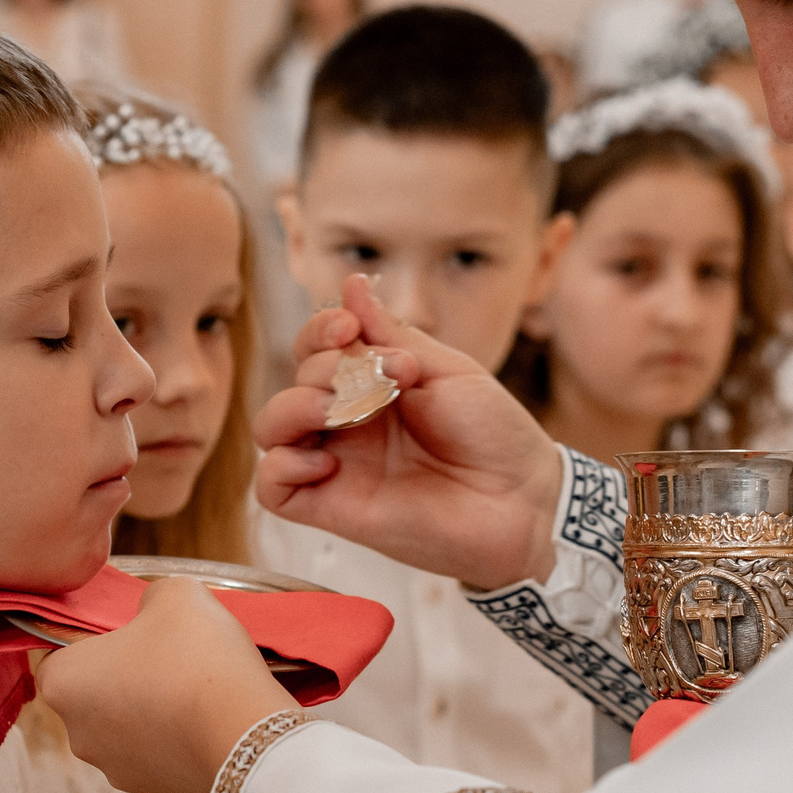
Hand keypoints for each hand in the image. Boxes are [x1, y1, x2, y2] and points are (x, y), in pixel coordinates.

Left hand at [33, 579, 297, 792]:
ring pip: (123, 724)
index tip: (130, 628)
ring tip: (193, 686)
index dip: (93, 634)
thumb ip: (148, 596)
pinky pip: (154, 750)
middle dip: (123, 672)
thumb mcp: (174, 594)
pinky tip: (205, 716)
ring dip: (148, 705)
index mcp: (62, 682)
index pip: (57, 651)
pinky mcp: (150, 789)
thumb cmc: (197, 656)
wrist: (247, 734)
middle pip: (91, 691)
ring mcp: (112, 767)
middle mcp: (76, 733)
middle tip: (167, 652)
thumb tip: (152, 612)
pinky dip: (172, 734)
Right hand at [256, 276, 564, 590]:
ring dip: (293, 408)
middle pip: (294, 381)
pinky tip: (327, 461)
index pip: (315, 348)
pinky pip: (271, 487)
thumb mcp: (445, 369)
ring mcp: (337, 465)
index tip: (347, 328)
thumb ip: (391, 332)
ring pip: (270, 428)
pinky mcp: (331, 509)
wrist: (522, 500)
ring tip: (339, 411)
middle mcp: (348, 423)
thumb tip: (351, 283)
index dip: (319, 331)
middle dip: (327, 369)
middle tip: (389, 381)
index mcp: (373, 385)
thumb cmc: (494, 435)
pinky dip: (282, 466)